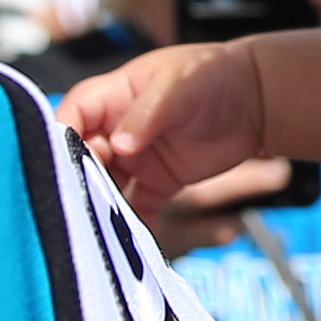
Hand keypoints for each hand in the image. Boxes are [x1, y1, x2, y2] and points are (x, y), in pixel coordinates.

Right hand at [57, 41, 268, 218]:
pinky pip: (137, 206)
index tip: (62, 162)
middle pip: (82, 156)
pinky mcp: (159, 181)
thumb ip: (147, 114)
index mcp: (114, 97)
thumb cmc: (214, 76)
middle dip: (77, 179)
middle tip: (79, 204)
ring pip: (106, 185)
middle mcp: (118, 129)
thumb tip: (119, 145)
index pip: (73, 115)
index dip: (61, 137)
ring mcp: (137, 157)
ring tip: (99, 229)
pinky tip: (129, 245)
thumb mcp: (178, 87)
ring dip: (101, 205)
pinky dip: (132, 225)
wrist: (258, 99)